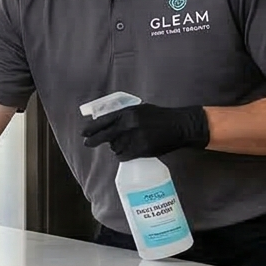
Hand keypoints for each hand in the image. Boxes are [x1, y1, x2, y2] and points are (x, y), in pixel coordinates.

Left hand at [81, 102, 209, 159]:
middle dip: (94, 140)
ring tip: (126, 142)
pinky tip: (127, 151)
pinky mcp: (142, 149)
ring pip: (115, 146)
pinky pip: (124, 155)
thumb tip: (107, 123)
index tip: (84, 132)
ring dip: (116, 147)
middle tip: (87, 143)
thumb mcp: (141, 110)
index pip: (104, 120)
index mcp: (129, 112)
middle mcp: (130, 124)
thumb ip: (125, 115)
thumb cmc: (160, 117)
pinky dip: (123, 154)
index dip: (92, 128)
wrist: (181, 125)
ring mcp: (136, 137)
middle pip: (105, 136)